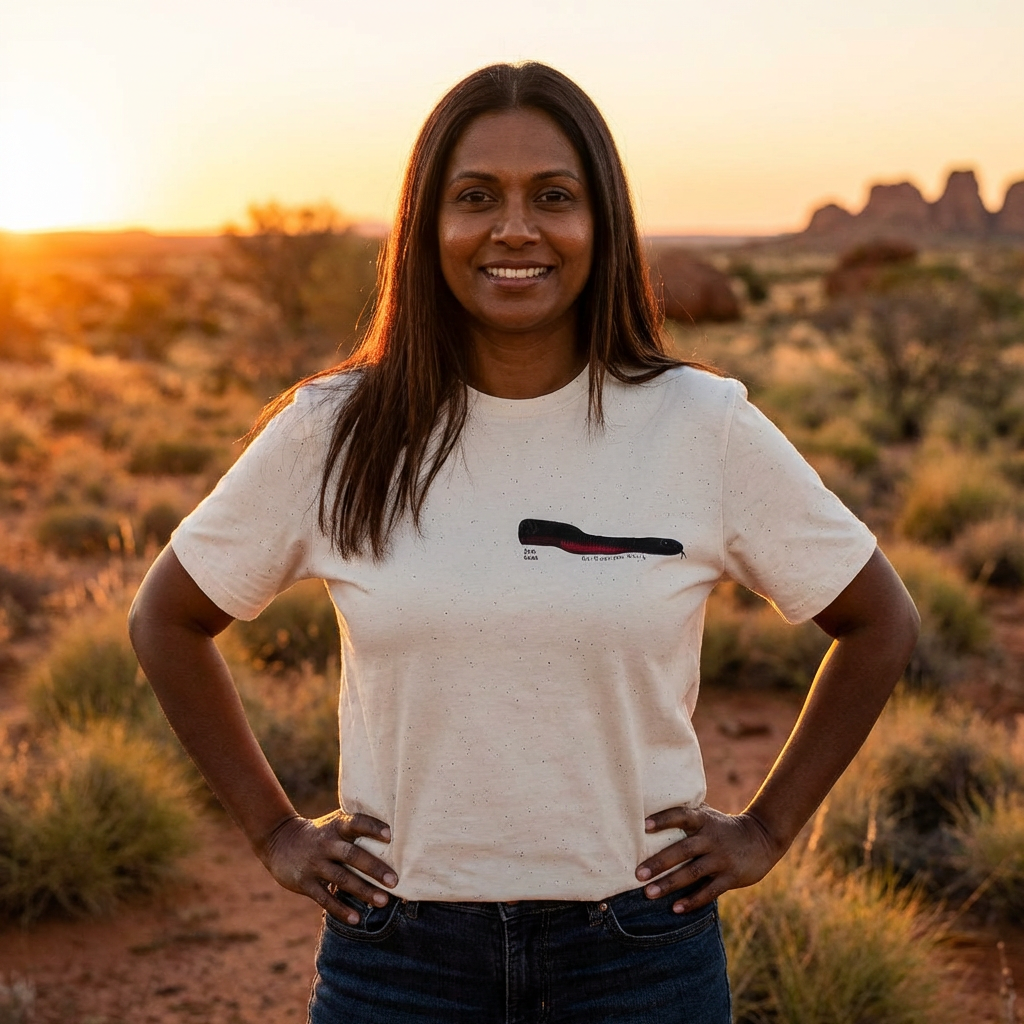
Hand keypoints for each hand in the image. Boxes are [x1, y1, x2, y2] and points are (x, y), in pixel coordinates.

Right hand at [259, 810, 397, 923]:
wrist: (280, 840)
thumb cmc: (321, 833)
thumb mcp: (334, 823)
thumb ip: (356, 828)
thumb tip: (395, 834)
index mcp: (336, 826)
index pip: (356, 823)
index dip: (372, 827)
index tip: (390, 835)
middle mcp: (326, 843)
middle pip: (352, 855)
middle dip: (374, 868)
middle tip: (394, 881)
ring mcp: (314, 863)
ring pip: (341, 878)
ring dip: (363, 891)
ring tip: (383, 901)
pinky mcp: (305, 882)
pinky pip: (324, 898)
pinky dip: (340, 909)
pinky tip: (356, 919)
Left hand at [635, 804, 780, 913]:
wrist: (762, 837)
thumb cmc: (723, 827)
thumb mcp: (708, 815)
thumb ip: (687, 815)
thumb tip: (652, 808)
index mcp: (704, 820)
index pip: (681, 815)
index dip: (663, 819)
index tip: (644, 825)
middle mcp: (711, 838)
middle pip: (682, 850)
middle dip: (659, 862)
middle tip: (638, 874)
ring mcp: (722, 858)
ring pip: (692, 873)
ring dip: (669, 884)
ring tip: (649, 893)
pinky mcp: (731, 877)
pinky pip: (709, 891)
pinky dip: (692, 900)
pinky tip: (675, 909)